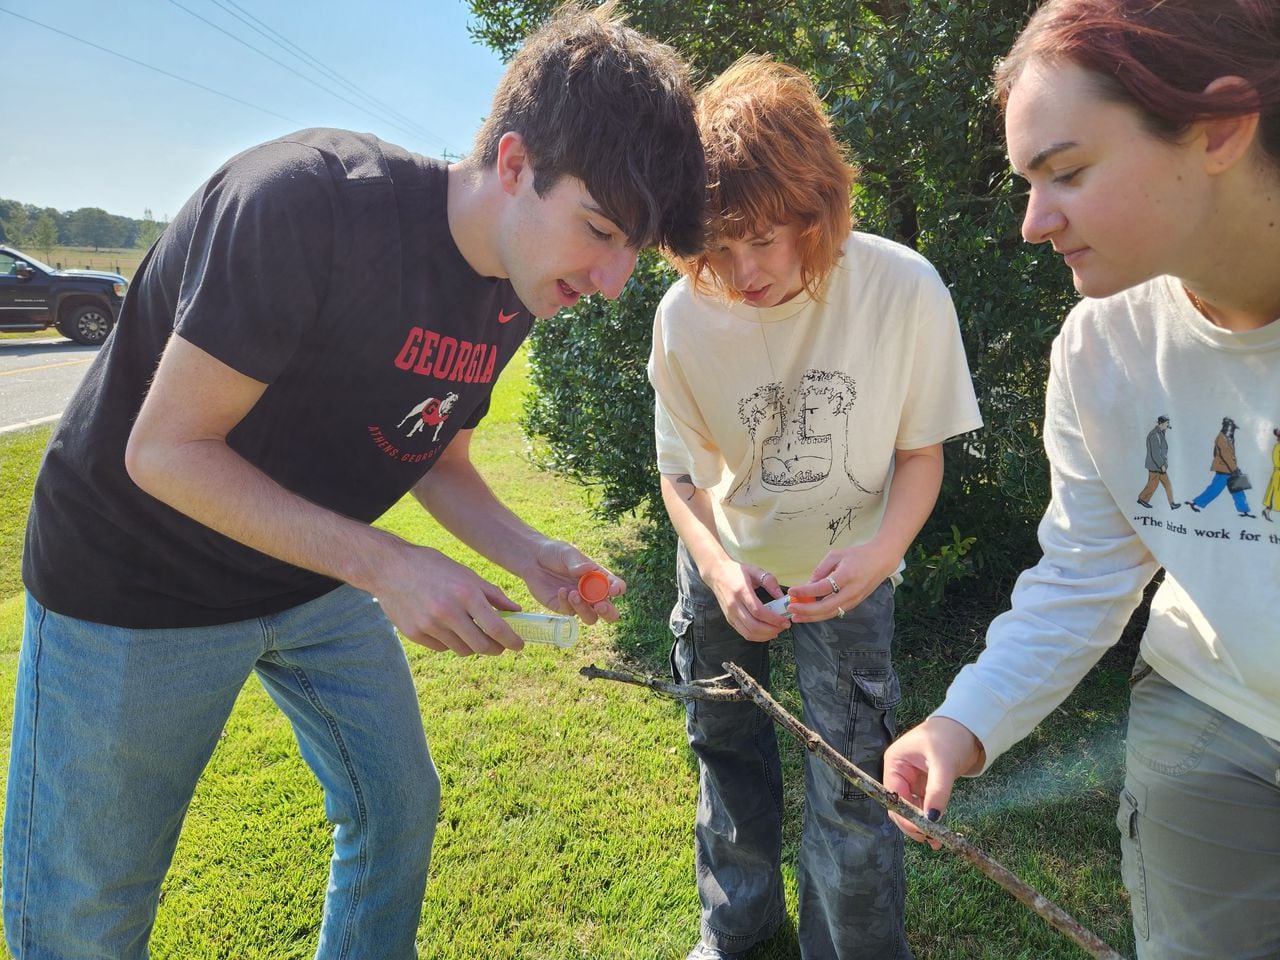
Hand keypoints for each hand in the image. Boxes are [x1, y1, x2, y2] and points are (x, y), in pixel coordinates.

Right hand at [367, 543, 524, 656]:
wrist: (390, 567)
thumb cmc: (432, 567)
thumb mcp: (465, 574)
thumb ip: (492, 594)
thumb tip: (516, 611)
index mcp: (466, 593)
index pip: (497, 628)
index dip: (512, 641)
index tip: (519, 645)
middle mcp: (448, 612)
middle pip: (482, 646)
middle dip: (495, 649)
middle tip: (499, 646)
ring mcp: (430, 625)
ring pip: (462, 649)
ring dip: (472, 645)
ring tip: (471, 632)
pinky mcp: (415, 634)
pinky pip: (442, 648)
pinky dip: (450, 642)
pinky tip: (447, 628)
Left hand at [522, 539, 626, 623]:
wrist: (533, 559)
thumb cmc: (555, 553)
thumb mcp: (567, 553)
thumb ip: (577, 563)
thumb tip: (588, 570)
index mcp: (599, 578)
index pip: (616, 586)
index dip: (618, 590)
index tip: (613, 590)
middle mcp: (592, 593)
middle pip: (609, 611)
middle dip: (608, 612)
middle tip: (600, 605)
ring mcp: (578, 603)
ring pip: (590, 618)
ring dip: (585, 610)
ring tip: (574, 594)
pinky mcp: (563, 608)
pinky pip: (570, 612)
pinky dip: (567, 603)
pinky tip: (561, 591)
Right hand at [704, 559, 788, 641]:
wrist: (716, 573)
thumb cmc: (735, 571)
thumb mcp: (755, 571)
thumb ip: (770, 582)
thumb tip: (781, 597)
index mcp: (741, 591)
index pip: (758, 611)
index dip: (773, 619)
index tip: (785, 621)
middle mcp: (734, 605)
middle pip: (754, 626)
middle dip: (772, 629)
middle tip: (783, 626)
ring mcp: (730, 614)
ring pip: (748, 633)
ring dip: (765, 636)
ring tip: (776, 630)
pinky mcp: (729, 619)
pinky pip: (744, 633)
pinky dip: (757, 636)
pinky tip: (766, 632)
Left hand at [787, 542, 895, 622]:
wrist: (882, 561)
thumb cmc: (857, 555)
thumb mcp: (836, 555)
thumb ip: (820, 570)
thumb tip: (806, 586)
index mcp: (846, 576)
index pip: (822, 588)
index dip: (805, 591)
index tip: (792, 591)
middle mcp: (851, 591)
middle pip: (826, 606)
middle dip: (806, 610)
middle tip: (791, 609)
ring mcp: (854, 600)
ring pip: (830, 613)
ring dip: (812, 617)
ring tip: (796, 616)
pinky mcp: (855, 604)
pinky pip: (835, 612)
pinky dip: (821, 614)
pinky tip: (809, 613)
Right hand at [882, 716, 984, 847]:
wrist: (968, 728)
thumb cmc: (950, 737)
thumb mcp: (943, 763)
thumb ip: (937, 790)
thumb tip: (932, 818)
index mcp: (895, 763)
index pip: (894, 796)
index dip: (905, 815)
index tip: (921, 831)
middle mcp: (899, 773)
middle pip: (899, 806)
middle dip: (912, 824)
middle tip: (929, 839)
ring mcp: (912, 780)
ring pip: (911, 809)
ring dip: (921, 825)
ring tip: (936, 841)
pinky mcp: (925, 785)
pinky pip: (924, 806)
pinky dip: (930, 818)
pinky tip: (938, 831)